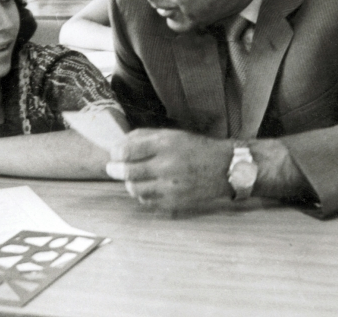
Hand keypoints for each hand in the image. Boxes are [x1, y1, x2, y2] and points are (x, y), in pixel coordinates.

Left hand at [106, 129, 233, 210]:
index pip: (127, 151)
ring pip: (135, 189)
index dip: (116, 153)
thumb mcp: (170, 135)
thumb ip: (143, 137)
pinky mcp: (174, 202)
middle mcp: (167, 165)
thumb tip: (118, 146)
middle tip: (113, 168)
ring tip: (133, 177)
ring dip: (129, 183)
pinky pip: (147, 201)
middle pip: (128, 172)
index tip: (115, 154)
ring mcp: (171, 186)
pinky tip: (148, 186)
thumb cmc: (195, 148)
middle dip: (115, 170)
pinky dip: (142, 194)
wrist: (224, 169)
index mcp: (165, 144)